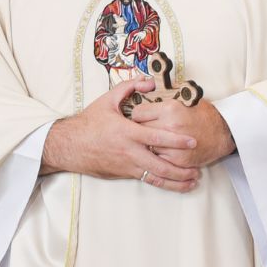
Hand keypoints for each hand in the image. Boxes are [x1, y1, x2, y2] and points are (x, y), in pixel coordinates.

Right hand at [41, 78, 200, 191]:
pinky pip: (146, 180)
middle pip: (160, 165)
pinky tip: (175, 184)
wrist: (69, 146)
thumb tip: (149, 82)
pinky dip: (163, 184)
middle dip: (181, 169)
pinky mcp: (124, 174)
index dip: (177, 141)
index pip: (157, 139)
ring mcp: (127, 165)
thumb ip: (129, 87)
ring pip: (155, 178)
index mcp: (127, 133)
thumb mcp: (107, 100)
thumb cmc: (89, 123)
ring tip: (192, 181)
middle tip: (198, 169)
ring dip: (175, 182)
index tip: (193, 141)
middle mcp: (129, 152)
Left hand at [128, 96, 233, 167]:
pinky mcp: (177, 160)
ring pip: (146, 146)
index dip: (137, 115)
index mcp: (169, 108)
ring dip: (146, 144)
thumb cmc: (202, 114)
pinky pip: (157, 159)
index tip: (140, 117)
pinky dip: (156, 156)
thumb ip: (163, 96)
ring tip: (150, 141)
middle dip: (139, 130)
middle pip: (139, 130)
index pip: (137, 113)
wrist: (222, 133)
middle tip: (142, 130)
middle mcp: (169, 126)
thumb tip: (144, 89)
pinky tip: (160, 151)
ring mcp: (173, 145)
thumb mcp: (184, 98)